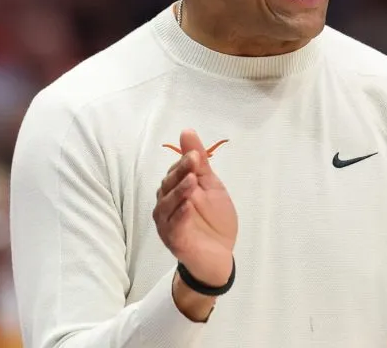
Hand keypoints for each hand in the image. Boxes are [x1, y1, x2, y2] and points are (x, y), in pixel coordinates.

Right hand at [153, 129, 237, 287]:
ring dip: (178, 192)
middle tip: (193, 161)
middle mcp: (166, 205)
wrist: (220, 254)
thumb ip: (199, 162)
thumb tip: (186, 131)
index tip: (195, 154)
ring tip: (192, 181)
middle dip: (180, 172)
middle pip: (168, 186)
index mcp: (174, 190)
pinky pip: (173, 227)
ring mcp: (168, 224)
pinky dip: (180, 216)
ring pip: (167, 205)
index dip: (184, 162)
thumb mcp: (211, 186)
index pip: (174, 172)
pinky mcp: (174, 241)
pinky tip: (189, 206)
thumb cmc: (214, 219)